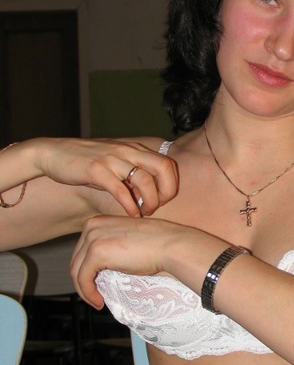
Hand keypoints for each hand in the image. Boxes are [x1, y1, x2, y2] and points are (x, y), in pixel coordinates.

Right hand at [36, 138, 178, 216]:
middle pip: (163, 168)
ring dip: (149, 200)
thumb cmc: (86, 162)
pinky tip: (131, 215)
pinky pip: (120, 188)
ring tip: (144, 212)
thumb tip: (151, 194)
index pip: (168, 164)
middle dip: (166, 192)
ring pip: (144, 179)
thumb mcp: (115, 163)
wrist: (53, 154)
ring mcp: (112, 159)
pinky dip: (129, 205)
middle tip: (156, 207)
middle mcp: (128, 151)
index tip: (162, 200)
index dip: (170, 185)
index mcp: (135, 149)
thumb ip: (133, 174)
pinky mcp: (96, 169)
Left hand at [70, 214, 194, 307]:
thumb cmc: (159, 244)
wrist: (171, 245)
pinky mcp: (97, 252)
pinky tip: (99, 302)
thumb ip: (114, 247)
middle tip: (96, 296)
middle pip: (76, 260)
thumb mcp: (129, 241)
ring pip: (76, 270)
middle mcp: (92, 226)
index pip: (82, 250)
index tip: (97, 284)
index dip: (86, 270)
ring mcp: (93, 238)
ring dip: (85, 290)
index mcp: (99, 221)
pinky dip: (88, 293)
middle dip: (84, 281)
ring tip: (97, 301)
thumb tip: (107, 266)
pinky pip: (83, 278)